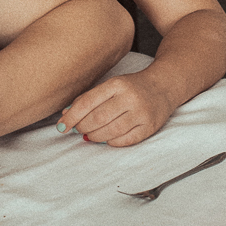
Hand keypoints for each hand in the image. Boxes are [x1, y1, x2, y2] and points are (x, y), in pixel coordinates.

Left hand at [58, 71, 175, 146]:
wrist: (164, 86)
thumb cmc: (132, 87)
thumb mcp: (111, 86)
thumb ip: (88, 99)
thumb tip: (65, 116)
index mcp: (117, 84)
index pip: (88, 102)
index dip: (72, 116)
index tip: (62, 126)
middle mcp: (130, 97)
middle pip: (98, 118)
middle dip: (83, 127)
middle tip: (78, 130)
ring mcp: (142, 113)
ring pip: (111, 131)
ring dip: (95, 137)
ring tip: (90, 135)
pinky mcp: (150, 127)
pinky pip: (126, 140)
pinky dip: (112, 142)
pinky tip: (107, 139)